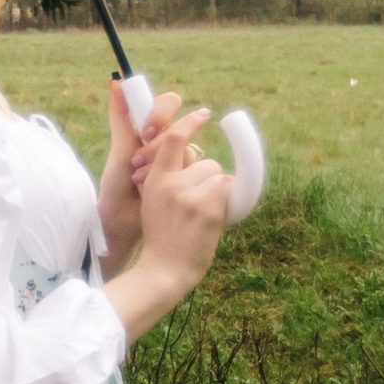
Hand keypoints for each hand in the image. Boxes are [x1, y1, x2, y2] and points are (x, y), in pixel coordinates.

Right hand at [103, 107, 232, 341]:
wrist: (164, 269)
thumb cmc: (162, 239)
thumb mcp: (155, 204)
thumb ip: (170, 182)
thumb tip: (197, 165)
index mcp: (155, 180)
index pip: (172, 140)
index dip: (190, 123)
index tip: (204, 113)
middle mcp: (171, 183)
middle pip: (206, 163)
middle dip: (208, 180)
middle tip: (198, 206)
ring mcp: (190, 194)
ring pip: (218, 175)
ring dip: (218, 193)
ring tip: (204, 216)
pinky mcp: (207, 207)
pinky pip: (228, 189)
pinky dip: (226, 202)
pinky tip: (214, 219)